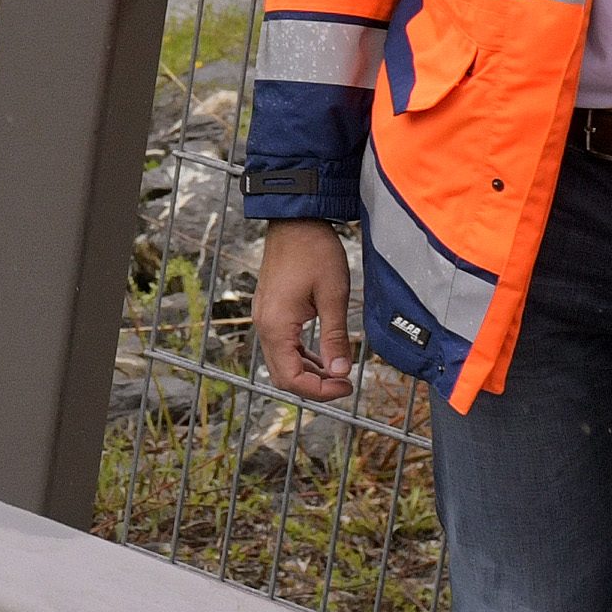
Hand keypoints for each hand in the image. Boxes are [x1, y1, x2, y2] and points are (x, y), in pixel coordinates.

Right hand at [251, 221, 358, 401]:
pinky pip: (283, 345)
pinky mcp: (271, 310)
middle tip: (345, 385)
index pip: (291, 378)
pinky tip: (323, 356)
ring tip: (338, 373)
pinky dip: (302, 357)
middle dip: (314, 386)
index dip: (320, 390)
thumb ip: (335, 337)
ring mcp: (265, 317)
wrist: (295, 220)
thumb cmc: (314, 251)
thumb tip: (341, 372)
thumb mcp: (333, 296)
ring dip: (308, 373)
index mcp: (276, 325)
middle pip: (282, 375)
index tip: (347, 386)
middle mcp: (264, 325)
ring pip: (282, 362)